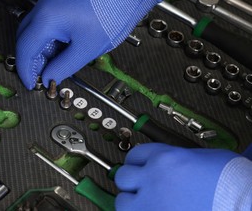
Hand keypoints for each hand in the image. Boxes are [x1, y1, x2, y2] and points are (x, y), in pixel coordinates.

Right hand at [15, 0, 161, 88]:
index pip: (25, 49)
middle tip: (41, 76)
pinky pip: (43, 22)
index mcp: (47, 19)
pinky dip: (47, 38)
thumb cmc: (111, 14)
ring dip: (39, 49)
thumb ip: (63, 68)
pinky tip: (60, 48)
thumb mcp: (86, 50)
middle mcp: (43, 6)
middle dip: (31, 60)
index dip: (26, 70)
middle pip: (24, 39)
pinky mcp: (57, 0)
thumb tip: (49, 78)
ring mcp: (49, 1)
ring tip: (55, 64)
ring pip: (32, 30)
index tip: (30, 83)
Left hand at [114, 143, 240, 210]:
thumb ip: (180, 158)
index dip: (137, 162)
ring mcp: (152, 205)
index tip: (138, 167)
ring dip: (131, 202)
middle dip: (131, 181)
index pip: (135, 155)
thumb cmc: (234, 185)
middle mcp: (153, 179)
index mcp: (166, 159)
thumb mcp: (204, 158)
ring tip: (144, 205)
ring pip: (122, 201)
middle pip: (123, 176)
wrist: (247, 206)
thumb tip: (172, 163)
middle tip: (139, 186)